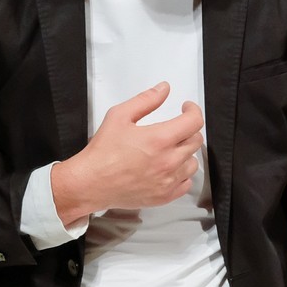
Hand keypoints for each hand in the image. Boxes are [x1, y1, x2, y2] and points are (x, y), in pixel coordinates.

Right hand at [53, 82, 203, 220]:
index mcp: (160, 139)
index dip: (193, 110)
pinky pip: (186, 183)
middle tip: (176, 128)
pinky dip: (181, 174)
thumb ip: (145, 100)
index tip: (186, 109)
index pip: (194, 122)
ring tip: (170, 149)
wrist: (90, 183)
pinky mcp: (165, 196)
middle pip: (196, 141)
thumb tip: (163, 89)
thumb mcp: (119, 116)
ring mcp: (168, 181)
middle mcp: (168, 161)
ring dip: (186, 153)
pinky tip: (168, 168)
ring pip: (193, 162)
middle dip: (188, 129)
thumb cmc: (102, 152)